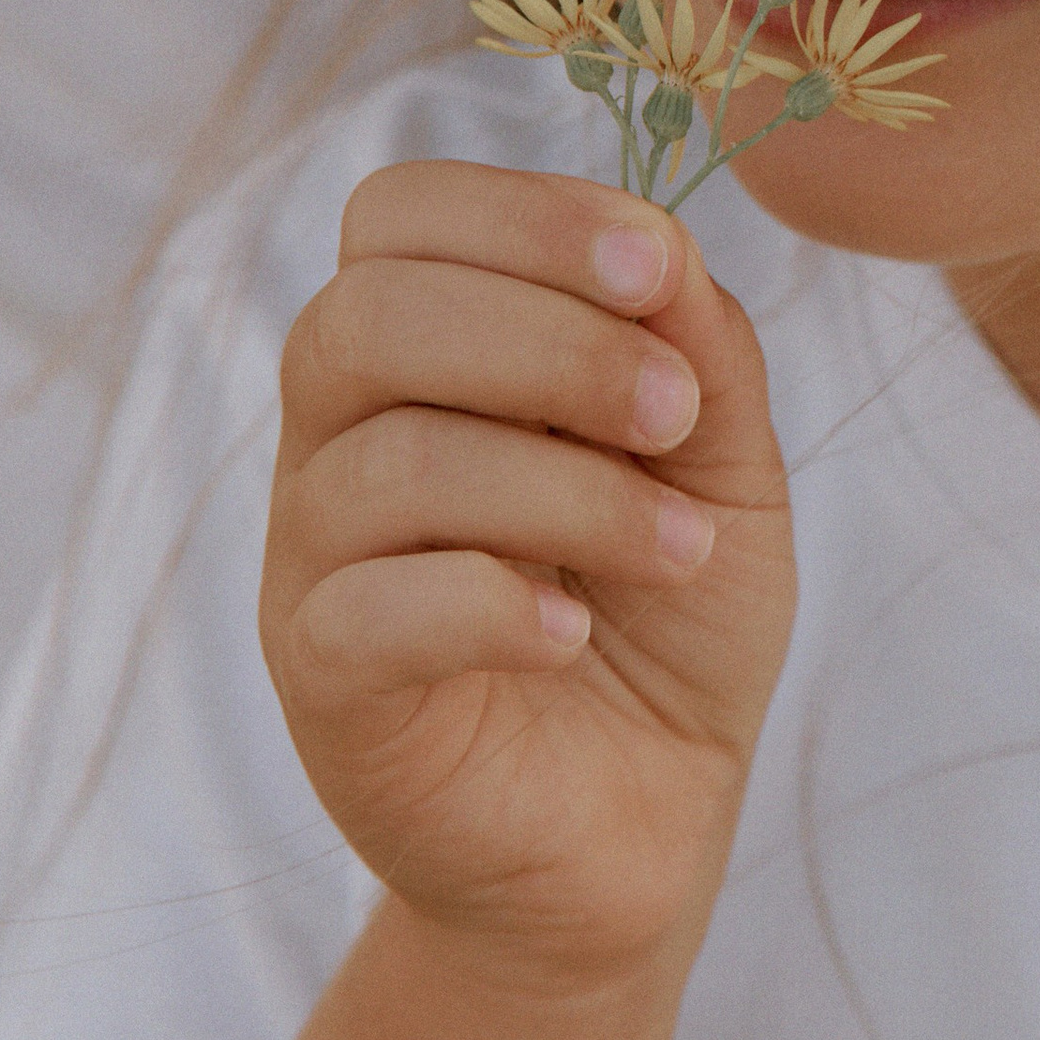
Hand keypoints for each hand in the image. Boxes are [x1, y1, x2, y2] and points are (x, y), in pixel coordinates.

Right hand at [260, 165, 797, 991]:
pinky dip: (490, 606)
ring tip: (676, 553)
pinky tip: (575, 634)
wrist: (643, 827)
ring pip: (382, 461)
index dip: (522, 213)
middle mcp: (342, 436)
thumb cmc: (669, 623)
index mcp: (427, 351)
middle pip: (365, 314)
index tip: (656, 269)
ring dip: (564, 490)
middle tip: (677, 418)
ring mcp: (314, 562)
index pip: (397, 212)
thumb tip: (660, 239)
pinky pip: (364, 609)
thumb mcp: (725, 470)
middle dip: (548, 340)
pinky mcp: (322, 685)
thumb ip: (698, 349)